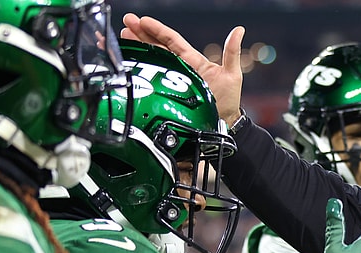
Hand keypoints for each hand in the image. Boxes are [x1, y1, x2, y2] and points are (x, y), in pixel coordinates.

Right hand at [120, 13, 244, 123]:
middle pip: (157, 46)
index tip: (142, 20)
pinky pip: (151, 78)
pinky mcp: (167, 93)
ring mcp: (172, 80)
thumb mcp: (232, 74)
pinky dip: (139, 69)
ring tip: (122, 36)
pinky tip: (128, 61)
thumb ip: (232, 52)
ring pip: (151, 59)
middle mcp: (180, 67)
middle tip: (126, 23)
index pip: (172, 40)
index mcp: (192, 60)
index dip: (157, 29)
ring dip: (136, 47)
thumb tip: (239, 30)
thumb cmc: (228, 101)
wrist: (223, 124)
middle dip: (141, 33)